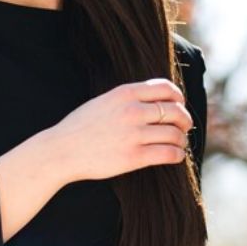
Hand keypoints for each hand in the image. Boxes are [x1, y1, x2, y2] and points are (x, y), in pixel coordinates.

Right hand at [46, 79, 191, 182]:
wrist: (61, 150)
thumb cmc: (80, 127)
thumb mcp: (102, 102)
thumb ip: (127, 98)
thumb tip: (158, 100)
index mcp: (123, 94)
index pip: (166, 88)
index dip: (178, 97)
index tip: (178, 105)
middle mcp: (131, 111)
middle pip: (176, 111)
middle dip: (184, 120)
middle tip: (183, 127)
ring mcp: (133, 134)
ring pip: (175, 134)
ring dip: (181, 139)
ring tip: (177, 143)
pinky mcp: (135, 156)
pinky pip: (170, 153)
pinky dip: (177, 155)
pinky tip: (174, 155)